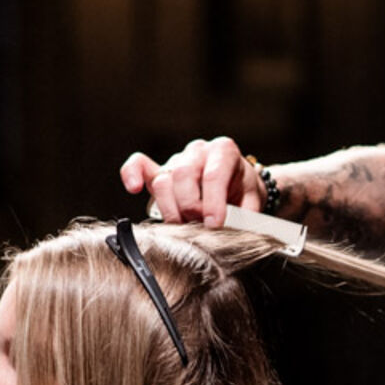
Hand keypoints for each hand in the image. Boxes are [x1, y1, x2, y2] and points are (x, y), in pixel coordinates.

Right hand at [119, 136, 261, 227]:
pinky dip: (131, 174)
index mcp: (224, 151)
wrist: (239, 186)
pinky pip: (139, 165)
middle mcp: (198, 151)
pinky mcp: (159, 172)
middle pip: (183, 176)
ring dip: (171, 210)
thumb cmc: (244, 194)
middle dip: (191, 207)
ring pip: (163, 181)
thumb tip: (231, 233)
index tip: (214, 224)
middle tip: (201, 227)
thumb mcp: (253, 203)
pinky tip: (134, 188)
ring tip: (185, 225)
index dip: (212, 202)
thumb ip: (243, 216)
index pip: (213, 174)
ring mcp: (177, 160)